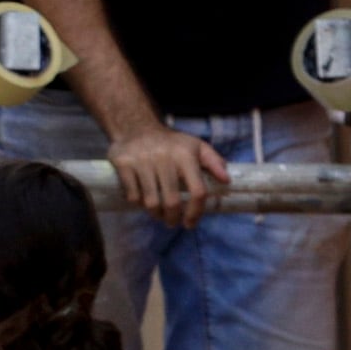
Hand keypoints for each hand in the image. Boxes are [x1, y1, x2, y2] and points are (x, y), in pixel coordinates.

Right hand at [107, 120, 227, 223]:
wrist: (135, 127)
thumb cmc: (170, 143)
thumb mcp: (196, 146)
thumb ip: (213, 162)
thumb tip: (226, 180)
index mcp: (185, 155)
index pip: (197, 191)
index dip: (196, 212)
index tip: (190, 223)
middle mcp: (164, 158)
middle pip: (172, 201)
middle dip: (172, 218)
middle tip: (172, 222)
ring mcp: (142, 161)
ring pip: (150, 202)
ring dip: (155, 213)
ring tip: (158, 214)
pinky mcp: (124, 164)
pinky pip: (132, 195)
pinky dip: (138, 202)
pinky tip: (142, 200)